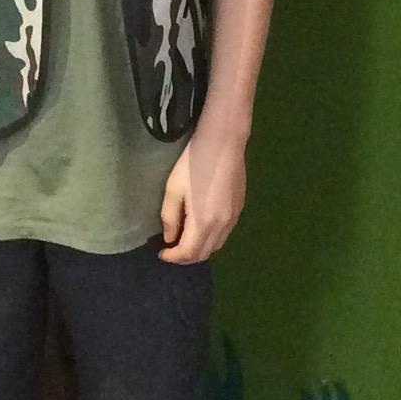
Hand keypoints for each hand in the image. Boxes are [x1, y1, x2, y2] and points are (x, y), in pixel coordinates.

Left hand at [159, 126, 246, 264]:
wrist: (224, 142)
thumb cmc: (194, 162)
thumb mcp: (173, 189)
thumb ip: (170, 218)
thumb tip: (170, 238)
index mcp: (204, 221)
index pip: (188, 253)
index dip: (173, 257)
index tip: (161, 253)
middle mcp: (222, 225)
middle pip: (204, 254)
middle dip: (186, 257)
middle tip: (171, 249)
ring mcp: (234, 218)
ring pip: (216, 246)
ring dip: (199, 249)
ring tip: (184, 239)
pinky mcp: (239, 209)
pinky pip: (224, 234)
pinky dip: (210, 239)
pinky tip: (200, 227)